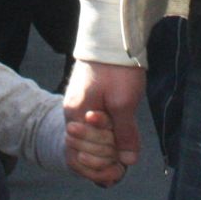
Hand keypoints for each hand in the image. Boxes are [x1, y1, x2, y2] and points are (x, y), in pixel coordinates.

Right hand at [63, 60, 143, 176]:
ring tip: (127, 143)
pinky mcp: (88, 102)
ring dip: (108, 146)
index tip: (123, 161)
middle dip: (107, 154)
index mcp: (76, 115)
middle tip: (126, 150)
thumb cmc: (117, 68)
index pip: (83, 155)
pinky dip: (108, 136)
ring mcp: (79, 107)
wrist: (113, 38)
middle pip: (85, 150)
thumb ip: (124, 134)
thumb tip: (127, 161)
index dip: (105, 161)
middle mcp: (72, 114)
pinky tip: (121, 137)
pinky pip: (94, 129)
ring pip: (90, 140)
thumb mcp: (124, 102)